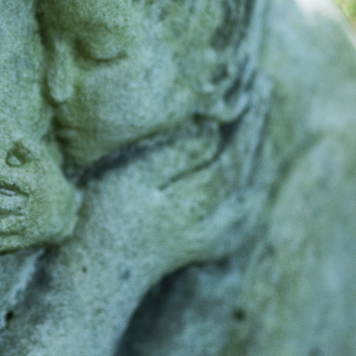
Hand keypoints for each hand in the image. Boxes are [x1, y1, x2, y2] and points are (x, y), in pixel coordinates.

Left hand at [0, 141, 79, 253]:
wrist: (63, 210)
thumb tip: (11, 136)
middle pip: (0, 204)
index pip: (9, 178)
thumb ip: (25, 147)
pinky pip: (3, 244)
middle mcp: (27, 205)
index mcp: (31, 183)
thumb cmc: (45, 179)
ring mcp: (25, 224)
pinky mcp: (22, 239)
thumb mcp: (40, 159)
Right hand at [69, 76, 270, 276]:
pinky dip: (250, 179)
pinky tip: (250, 167)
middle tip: (264, 84)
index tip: (257, 77)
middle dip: (258, 125)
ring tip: (261, 113)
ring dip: (258, 149)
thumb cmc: (103, 217)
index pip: (236, 150)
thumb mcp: (134, 176)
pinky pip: (243, 205)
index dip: (248, 114)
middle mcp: (217, 221)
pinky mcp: (205, 243)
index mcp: (201, 200)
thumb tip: (215, 130)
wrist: (91, 279)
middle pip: (248, 167)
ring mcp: (214, 236)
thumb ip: (179, 152)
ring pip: (250, 187)